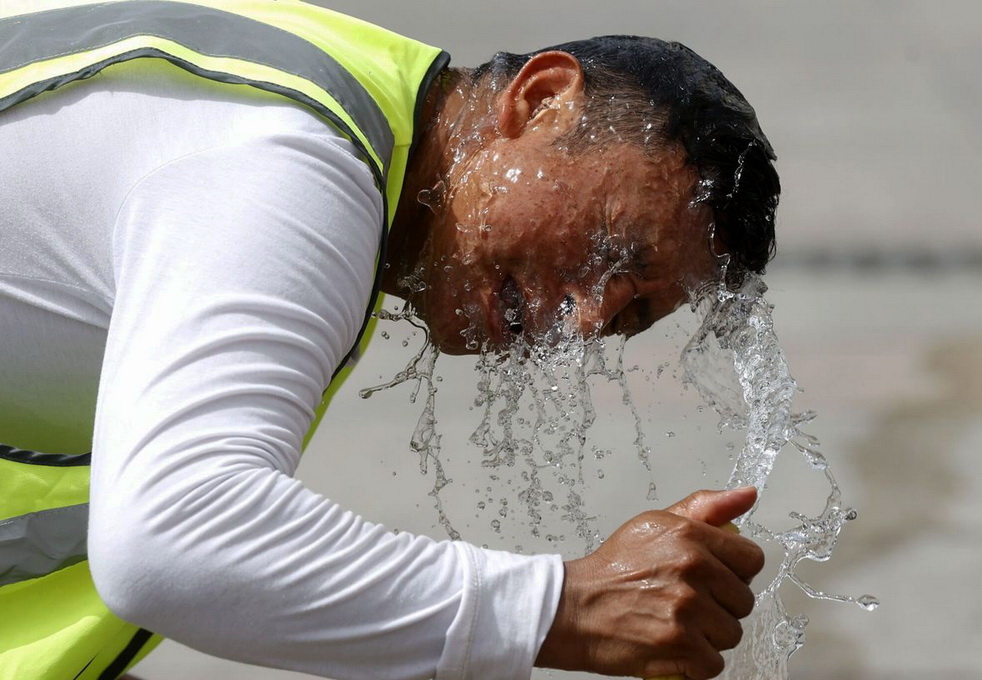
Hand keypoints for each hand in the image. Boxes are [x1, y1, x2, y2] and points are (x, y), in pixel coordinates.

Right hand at [535, 487, 763, 678]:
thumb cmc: (613, 569)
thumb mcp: (656, 523)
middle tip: (689, 603)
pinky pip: (713, 663)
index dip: (736, 572)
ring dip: (709, 636)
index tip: (717, 578)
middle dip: (721, 606)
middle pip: (744, 601)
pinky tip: (674, 645)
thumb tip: (746, 495)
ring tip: (679, 624)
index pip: (751, 559)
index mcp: (690, 535)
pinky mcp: (680, 644)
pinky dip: (695, 662)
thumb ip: (706, 507)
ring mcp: (687, 608)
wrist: (575, 608)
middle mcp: (692, 569)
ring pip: (731, 633)